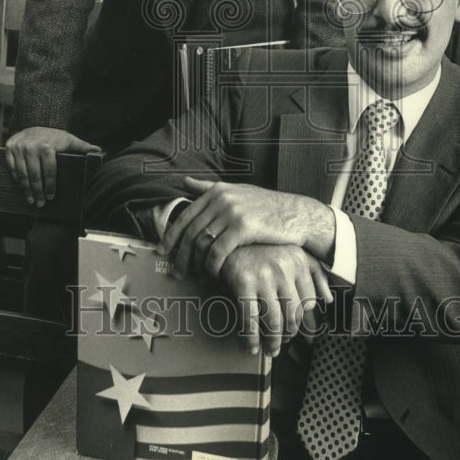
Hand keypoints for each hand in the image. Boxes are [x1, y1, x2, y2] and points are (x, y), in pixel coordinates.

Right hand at [4, 126, 100, 206]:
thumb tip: (99, 151)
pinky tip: (22, 188)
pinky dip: (17, 180)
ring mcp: (18, 147)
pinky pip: (11, 168)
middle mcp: (30, 146)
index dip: (50, 186)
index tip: (51, 197)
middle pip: (34, 175)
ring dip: (26, 189)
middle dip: (38, 192)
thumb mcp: (69, 140)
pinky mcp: (9, 148)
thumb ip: (83, 147)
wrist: (34, 124)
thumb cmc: (54, 136)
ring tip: (32, 199)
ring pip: (22, 174)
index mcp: (46, 146)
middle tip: (41, 203)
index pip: (49, 171)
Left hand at [159, 177, 334, 279]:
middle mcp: (221, 198)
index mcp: (217, 190)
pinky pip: (217, 252)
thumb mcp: (237, 191)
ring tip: (196, 277)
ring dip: (195, 264)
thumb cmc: (266, 207)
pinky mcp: (242, 227)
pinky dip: (211, 267)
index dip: (171, 235)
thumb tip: (184, 182)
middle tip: (176, 272)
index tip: (162, 250)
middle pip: (190, 232)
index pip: (185, 216)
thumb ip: (209, 188)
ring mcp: (231, 212)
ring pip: (202, 243)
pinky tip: (213, 276)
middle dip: (180, 255)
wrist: (297, 215)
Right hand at [220, 244, 331, 357]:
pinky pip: (250, 319)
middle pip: (293, 314)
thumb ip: (314, 273)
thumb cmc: (261, 248)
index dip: (300, 319)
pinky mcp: (243, 282)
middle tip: (281, 343)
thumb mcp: (291, 253)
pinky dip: (250, 338)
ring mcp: (263, 275)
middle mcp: (284, 267)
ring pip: (274, 321)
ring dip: (272, 342)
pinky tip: (251, 346)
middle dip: (288, 335)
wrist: (227, 239)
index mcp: (298, 260)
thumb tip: (329, 299)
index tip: (292, 328)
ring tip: (270, 349)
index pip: (308, 302)